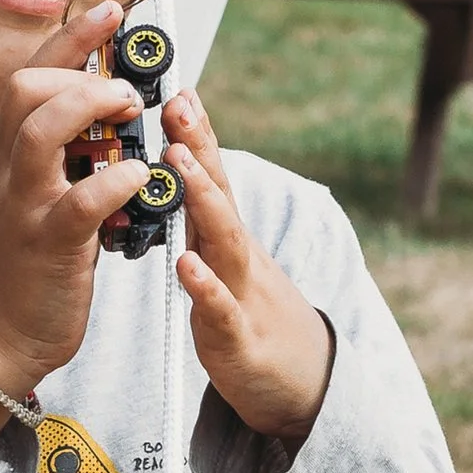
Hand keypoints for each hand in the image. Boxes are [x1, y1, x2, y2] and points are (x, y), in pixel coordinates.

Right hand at [0, 0, 152, 457]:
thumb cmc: (30, 267)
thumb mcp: (39, 197)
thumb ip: (66, 156)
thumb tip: (110, 113)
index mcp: (13, 157)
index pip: (32, 77)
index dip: (71, 39)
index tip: (112, 12)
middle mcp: (11, 173)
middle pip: (25, 90)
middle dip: (81, 70)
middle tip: (127, 86)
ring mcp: (25, 207)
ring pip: (41, 132)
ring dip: (92, 109)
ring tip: (131, 114)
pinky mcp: (47, 246)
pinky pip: (78, 201)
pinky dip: (114, 181)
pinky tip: (140, 180)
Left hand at [163, 90, 332, 441]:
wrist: (299, 384)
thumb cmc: (250, 316)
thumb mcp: (221, 260)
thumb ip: (199, 221)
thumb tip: (173, 173)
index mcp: (225, 237)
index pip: (212, 175)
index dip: (197, 133)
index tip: (179, 89)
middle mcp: (237, 255)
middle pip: (220, 193)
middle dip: (200, 146)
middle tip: (178, 104)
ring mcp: (242, 293)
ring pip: (225, 241)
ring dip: (204, 200)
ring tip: (179, 164)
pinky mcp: (237, 339)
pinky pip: (220, 310)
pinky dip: (206, 286)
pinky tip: (187, 266)